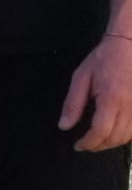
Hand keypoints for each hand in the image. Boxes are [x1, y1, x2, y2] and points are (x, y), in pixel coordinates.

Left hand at [59, 34, 131, 149]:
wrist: (129, 44)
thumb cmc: (104, 58)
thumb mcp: (81, 77)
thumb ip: (73, 103)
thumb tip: (64, 126)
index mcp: (111, 98)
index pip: (100, 131)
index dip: (88, 143)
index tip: (78, 145)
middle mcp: (130, 106)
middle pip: (115, 137)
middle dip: (98, 145)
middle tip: (86, 144)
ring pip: (128, 136)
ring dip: (112, 143)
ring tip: (98, 140)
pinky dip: (125, 136)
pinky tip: (114, 133)